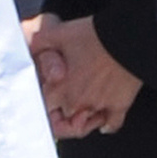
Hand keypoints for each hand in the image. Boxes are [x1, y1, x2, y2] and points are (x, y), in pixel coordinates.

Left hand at [27, 14, 141, 139]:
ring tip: (80, 110)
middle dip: (61, 114)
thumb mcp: (60, 33)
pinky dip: (106, 123)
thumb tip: (28, 46)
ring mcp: (100, 106)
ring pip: (86, 124)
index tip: (46, 99)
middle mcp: (78, 103)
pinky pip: (111, 124)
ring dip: (82, 119)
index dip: (43, 104)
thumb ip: (40, 42)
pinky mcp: (120, 105)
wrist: (127, 38)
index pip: (44, 109)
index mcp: (61, 89)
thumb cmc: (94, 36)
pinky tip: (103, 119)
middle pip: (64, 121)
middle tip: (60, 106)